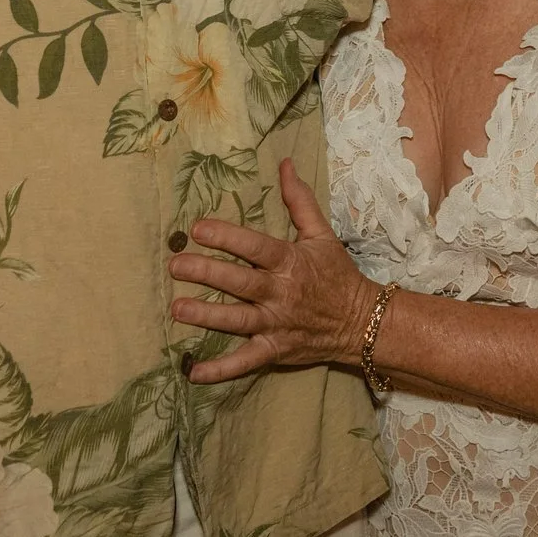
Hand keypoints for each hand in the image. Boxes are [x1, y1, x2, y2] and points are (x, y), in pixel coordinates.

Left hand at [167, 159, 372, 383]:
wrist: (362, 322)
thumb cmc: (337, 274)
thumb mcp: (322, 234)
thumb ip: (299, 200)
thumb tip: (286, 163)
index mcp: (291, 262)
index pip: (256, 247)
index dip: (227, 238)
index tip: (197, 228)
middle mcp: (281, 294)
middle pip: (240, 283)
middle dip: (206, 273)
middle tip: (176, 265)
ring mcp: (277, 324)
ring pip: (237, 320)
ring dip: (207, 317)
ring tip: (177, 309)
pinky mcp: (275, 350)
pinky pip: (245, 362)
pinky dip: (220, 370)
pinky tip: (193, 373)